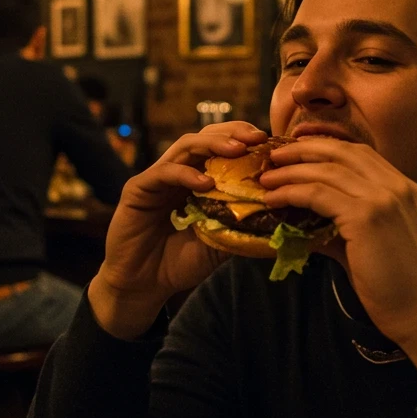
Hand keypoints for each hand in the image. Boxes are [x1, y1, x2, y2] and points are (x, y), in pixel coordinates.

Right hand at [88, 121, 267, 339]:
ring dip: (213, 144)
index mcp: (196, 180)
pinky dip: (186, 174)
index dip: (244, 141)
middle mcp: (177, 172)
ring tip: (238, 149)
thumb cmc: (178, 264)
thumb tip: (278, 214)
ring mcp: (157, 178)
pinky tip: (205, 183)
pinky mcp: (138, 188)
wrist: (142, 285)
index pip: (221, 148)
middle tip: (258, 137)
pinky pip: (164, 172)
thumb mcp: (219, 242)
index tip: (270, 144)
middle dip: (233, 132)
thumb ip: (239, 224)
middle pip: (205, 137)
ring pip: (185, 146)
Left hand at [259, 139, 416, 394]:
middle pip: (342, 151)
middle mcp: (396, 186)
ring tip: (266, 178)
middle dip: (304, 149)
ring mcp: (383, 198)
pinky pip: (319, 194)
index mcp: (404, 188)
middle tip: (274, 156)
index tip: (297, 146)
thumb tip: (305, 226)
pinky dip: (292, 192)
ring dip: (291, 171)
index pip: (359, 152)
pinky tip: (274, 198)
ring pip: (326, 170)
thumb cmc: (400, 288)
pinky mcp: (367, 217)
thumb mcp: (371, 246)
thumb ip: (342, 229)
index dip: (325, 145)